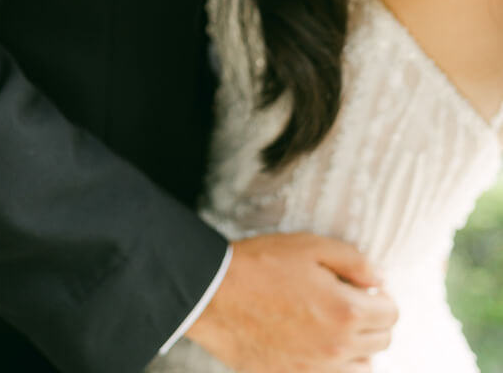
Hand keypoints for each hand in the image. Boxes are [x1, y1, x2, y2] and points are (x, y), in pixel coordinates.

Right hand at [186, 233, 398, 371]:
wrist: (215, 295)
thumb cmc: (261, 265)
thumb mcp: (311, 246)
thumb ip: (354, 261)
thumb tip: (379, 280)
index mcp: (345, 312)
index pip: (391, 314)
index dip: (381, 297)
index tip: (364, 288)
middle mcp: (337, 348)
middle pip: (382, 342)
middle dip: (373, 320)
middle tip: (349, 301)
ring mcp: (316, 370)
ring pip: (362, 367)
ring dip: (358, 347)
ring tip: (332, 324)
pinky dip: (333, 364)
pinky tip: (313, 342)